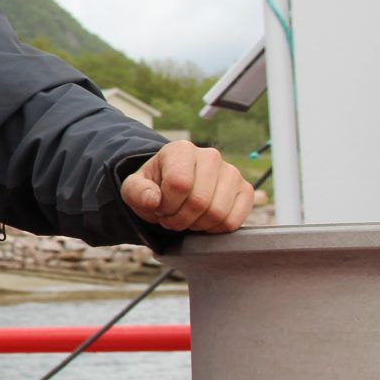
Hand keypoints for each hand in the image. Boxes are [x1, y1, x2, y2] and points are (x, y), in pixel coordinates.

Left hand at [120, 141, 254, 233]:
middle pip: (200, 201)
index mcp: (181, 150)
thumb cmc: (154, 187)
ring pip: (218, 213)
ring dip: (197, 225)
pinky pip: (234, 220)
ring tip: (186, 218)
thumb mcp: (134, 188)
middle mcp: (210, 156)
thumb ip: (137, 192)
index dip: (166, 204)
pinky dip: (215, 229)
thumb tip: (153, 200)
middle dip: (180, 219)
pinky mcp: (245, 190)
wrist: (172, 190)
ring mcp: (231, 173)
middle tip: (171, 218)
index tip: (159, 207)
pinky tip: (203, 221)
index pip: (179, 183)